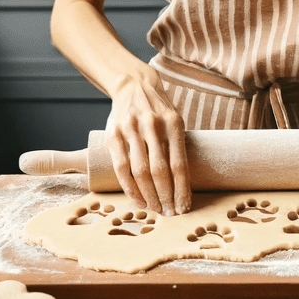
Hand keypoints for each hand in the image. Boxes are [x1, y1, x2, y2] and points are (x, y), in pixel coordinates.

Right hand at [105, 69, 190, 214]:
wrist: (134, 85)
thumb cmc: (159, 110)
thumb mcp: (175, 120)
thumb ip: (178, 146)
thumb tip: (184, 185)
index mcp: (173, 123)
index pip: (179, 164)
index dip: (181, 190)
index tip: (184, 207)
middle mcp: (152, 125)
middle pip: (160, 170)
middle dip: (165, 196)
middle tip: (170, 213)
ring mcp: (131, 129)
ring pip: (140, 171)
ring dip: (148, 195)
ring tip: (156, 209)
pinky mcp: (114, 134)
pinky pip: (121, 167)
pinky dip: (130, 187)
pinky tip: (138, 199)